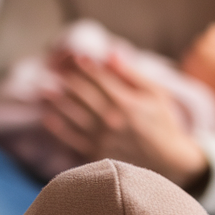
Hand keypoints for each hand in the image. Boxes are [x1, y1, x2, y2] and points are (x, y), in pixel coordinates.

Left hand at [40, 54, 209, 190]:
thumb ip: (132, 74)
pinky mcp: (97, 155)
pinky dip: (59, 128)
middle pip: (82, 95)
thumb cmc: (163, 122)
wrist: (170, 161)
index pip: (100, 79)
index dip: (86, 66)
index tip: (75, 57)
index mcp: (127, 103)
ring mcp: (103, 139)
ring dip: (57, 101)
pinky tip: (48, 117)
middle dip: (67, 79)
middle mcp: (112, 121)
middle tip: (53, 69)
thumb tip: (110, 54)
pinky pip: (72, 140)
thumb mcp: (156, 94)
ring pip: (73, 116)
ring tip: (44, 89)